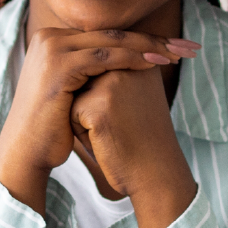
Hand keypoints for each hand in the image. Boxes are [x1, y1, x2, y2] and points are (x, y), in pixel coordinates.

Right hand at [0, 27, 195, 214]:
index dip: (143, 39)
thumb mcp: (73, 88)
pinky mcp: (58, 65)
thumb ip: (90, 67)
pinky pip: (104, 57)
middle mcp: (48, 37)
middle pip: (111, 34)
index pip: (106, 34)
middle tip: (188, 46)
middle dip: (154, 39)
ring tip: (179, 54)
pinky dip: (133, 59)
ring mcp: (51, 49)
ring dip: (150, 47)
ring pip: (111, 42)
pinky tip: (157, 64)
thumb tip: (126, 56)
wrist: (27, 149)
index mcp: (52, 39)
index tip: (176, 46)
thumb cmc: (53, 124)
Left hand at [70, 67, 196, 227]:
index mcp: (140, 56)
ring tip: (113, 129)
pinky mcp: (98, 105)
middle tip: (121, 122)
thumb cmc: (140, 134)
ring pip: (74, 94)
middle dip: (91, 102)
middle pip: (83, 77)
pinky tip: (106, 139)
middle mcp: (128, 64)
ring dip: (84, 115)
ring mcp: (113, 83)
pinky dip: (81, 131)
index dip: (104, 96)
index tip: (129, 112)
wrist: (156, 171)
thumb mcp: (133, 91)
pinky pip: (71, 113)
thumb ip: (112, 70)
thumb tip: (78, 61)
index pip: (96, 66)